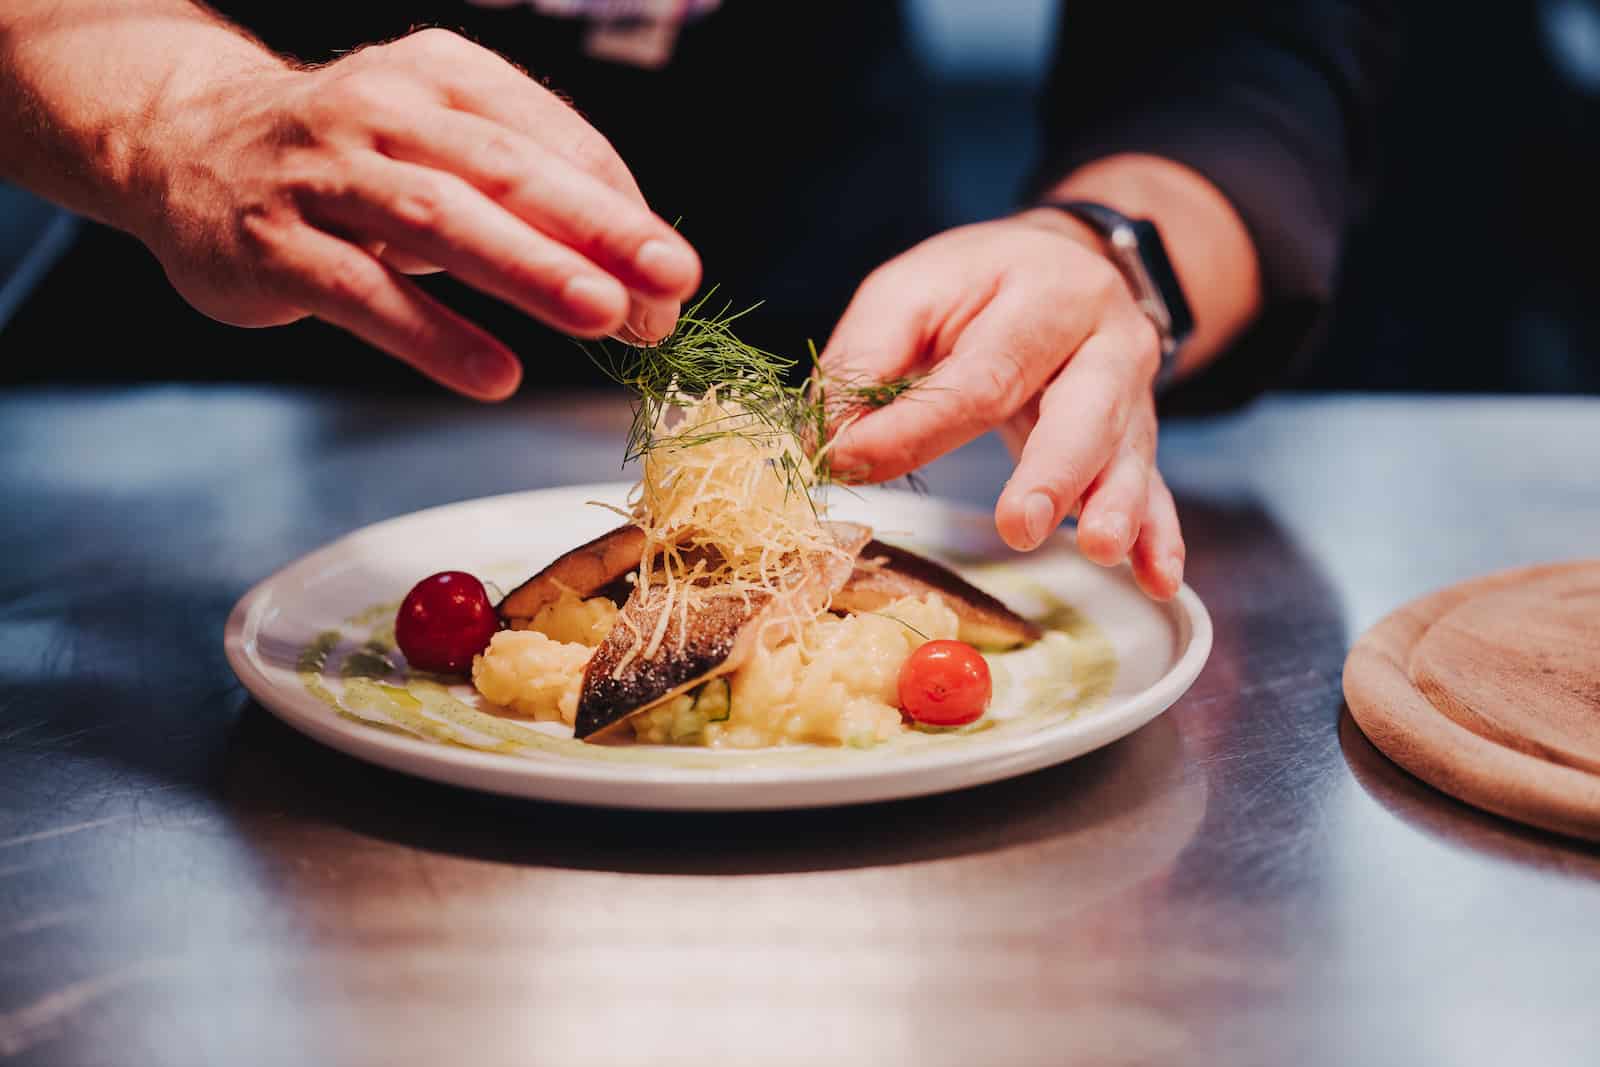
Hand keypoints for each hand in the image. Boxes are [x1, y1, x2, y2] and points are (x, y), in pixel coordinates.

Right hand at [132, 28, 699, 398]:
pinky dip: (433, 336)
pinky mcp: (272, 243)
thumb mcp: (444, 150)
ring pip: (436, 218)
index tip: (674, 273)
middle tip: (668, 278)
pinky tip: (495, 375)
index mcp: (442, 74)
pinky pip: (361, 293)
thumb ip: (537, 207)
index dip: (620, 209)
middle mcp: (381, 108)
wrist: (186, 144)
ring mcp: (320, 174)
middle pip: (504, 169)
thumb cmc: (353, 159)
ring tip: (602, 315)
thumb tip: (645, 291)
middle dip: (596, 228)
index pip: (552, 138)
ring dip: (527, 268)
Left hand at [820, 212, 1184, 599]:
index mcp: (1042, 294)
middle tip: (1022, 525)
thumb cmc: (975, 287)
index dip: (918, 426)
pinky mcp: (1139, 438)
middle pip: (1084, 409)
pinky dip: (1160, 538)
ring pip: (1129, 453)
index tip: (855, 463)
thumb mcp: (910, 294)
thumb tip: (830, 442)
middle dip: (1054, 473)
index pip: (982, 374)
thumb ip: (867, 360)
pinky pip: (1157, 488)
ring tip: (1101, 549)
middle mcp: (1103, 339)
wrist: (1061, 264)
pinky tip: (1158, 579)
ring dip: (1116, 507)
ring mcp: (1133, 394)